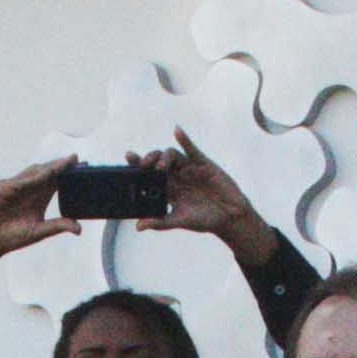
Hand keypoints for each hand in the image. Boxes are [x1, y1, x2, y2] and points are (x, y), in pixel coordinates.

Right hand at [0, 156, 79, 283]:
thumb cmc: (10, 237)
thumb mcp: (38, 231)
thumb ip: (57, 226)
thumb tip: (79, 229)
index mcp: (39, 197)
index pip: (57, 181)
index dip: (69, 174)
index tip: (85, 168)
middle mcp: (28, 188)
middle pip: (47, 173)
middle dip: (61, 166)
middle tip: (78, 160)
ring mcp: (15, 186)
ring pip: (34, 173)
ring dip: (49, 168)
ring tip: (63, 164)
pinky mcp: (2, 188)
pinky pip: (19, 181)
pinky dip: (31, 178)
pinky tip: (43, 176)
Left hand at [139, 130, 274, 269]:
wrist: (230, 217)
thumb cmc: (205, 219)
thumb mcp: (180, 221)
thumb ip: (160, 222)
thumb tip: (138, 226)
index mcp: (168, 190)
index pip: (149, 177)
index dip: (137, 169)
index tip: (127, 163)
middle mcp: (176, 177)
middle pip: (157, 162)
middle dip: (147, 160)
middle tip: (141, 164)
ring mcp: (188, 169)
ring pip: (171, 155)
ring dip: (163, 158)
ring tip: (160, 168)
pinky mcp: (202, 163)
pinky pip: (191, 149)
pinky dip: (184, 139)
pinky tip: (176, 131)